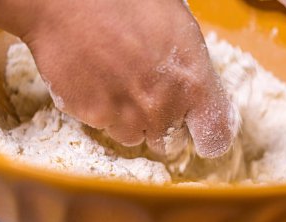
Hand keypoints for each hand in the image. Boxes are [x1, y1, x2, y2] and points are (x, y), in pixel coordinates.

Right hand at [0, 0, 236, 158]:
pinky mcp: (94, 118)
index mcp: (193, 83)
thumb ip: (191, 68)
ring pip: (135, 137)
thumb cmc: (128, 3)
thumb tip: (194, 86)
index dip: (210, 138)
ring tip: (120, 84)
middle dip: (164, 126)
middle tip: (150, 98)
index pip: (215, 136)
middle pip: (171, 143)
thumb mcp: (178, 28)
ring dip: (131, 120)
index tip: (202, 135)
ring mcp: (127, 117)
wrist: (71, 2)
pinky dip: (103, 111)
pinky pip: (105, 125)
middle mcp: (163, 108)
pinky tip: (99, 82)